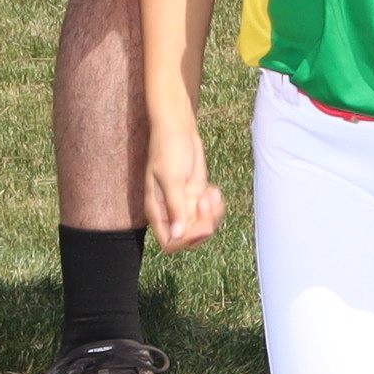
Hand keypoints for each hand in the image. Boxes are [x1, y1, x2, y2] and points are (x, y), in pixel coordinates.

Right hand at [141, 127, 223, 251]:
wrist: (178, 130)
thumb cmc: (168, 150)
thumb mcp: (171, 178)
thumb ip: (175, 207)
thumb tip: (178, 235)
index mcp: (158, 212)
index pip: (171, 243)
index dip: (188, 240)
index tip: (202, 225)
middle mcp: (171, 213)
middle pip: (190, 238)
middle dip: (204, 225)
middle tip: (207, 202)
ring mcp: (186, 205)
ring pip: (203, 227)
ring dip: (212, 214)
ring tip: (210, 193)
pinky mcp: (197, 196)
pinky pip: (210, 213)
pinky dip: (216, 206)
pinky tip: (213, 189)